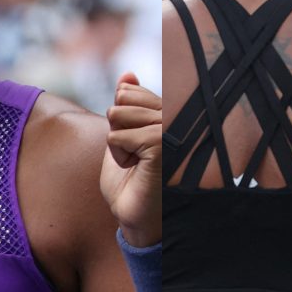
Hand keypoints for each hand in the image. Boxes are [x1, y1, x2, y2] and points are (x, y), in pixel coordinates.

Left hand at [100, 72, 164, 246]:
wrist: (136, 216)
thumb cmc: (131, 180)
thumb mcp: (123, 135)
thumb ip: (126, 105)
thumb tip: (128, 74)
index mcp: (168, 114)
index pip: (130, 92)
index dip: (120, 118)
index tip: (135, 144)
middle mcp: (174, 118)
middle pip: (121, 101)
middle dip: (117, 130)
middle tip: (135, 156)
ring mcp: (170, 129)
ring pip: (117, 116)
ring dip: (117, 145)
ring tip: (137, 163)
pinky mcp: (162, 144)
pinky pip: (118, 136)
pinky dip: (119, 156)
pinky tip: (138, 169)